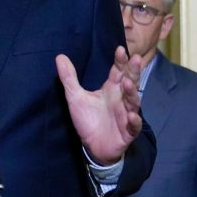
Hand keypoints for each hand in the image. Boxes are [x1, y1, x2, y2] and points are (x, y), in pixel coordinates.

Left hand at [55, 46, 141, 164]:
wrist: (93, 147)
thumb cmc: (88, 119)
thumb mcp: (75, 97)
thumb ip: (69, 78)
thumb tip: (59, 56)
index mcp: (111, 89)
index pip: (118, 71)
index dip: (120, 61)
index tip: (120, 49)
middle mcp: (121, 99)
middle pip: (130, 82)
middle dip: (133, 71)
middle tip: (136, 59)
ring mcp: (126, 115)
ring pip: (133, 102)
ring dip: (132, 93)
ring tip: (128, 84)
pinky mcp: (127, 132)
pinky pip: (133, 126)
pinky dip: (134, 121)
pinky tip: (132, 116)